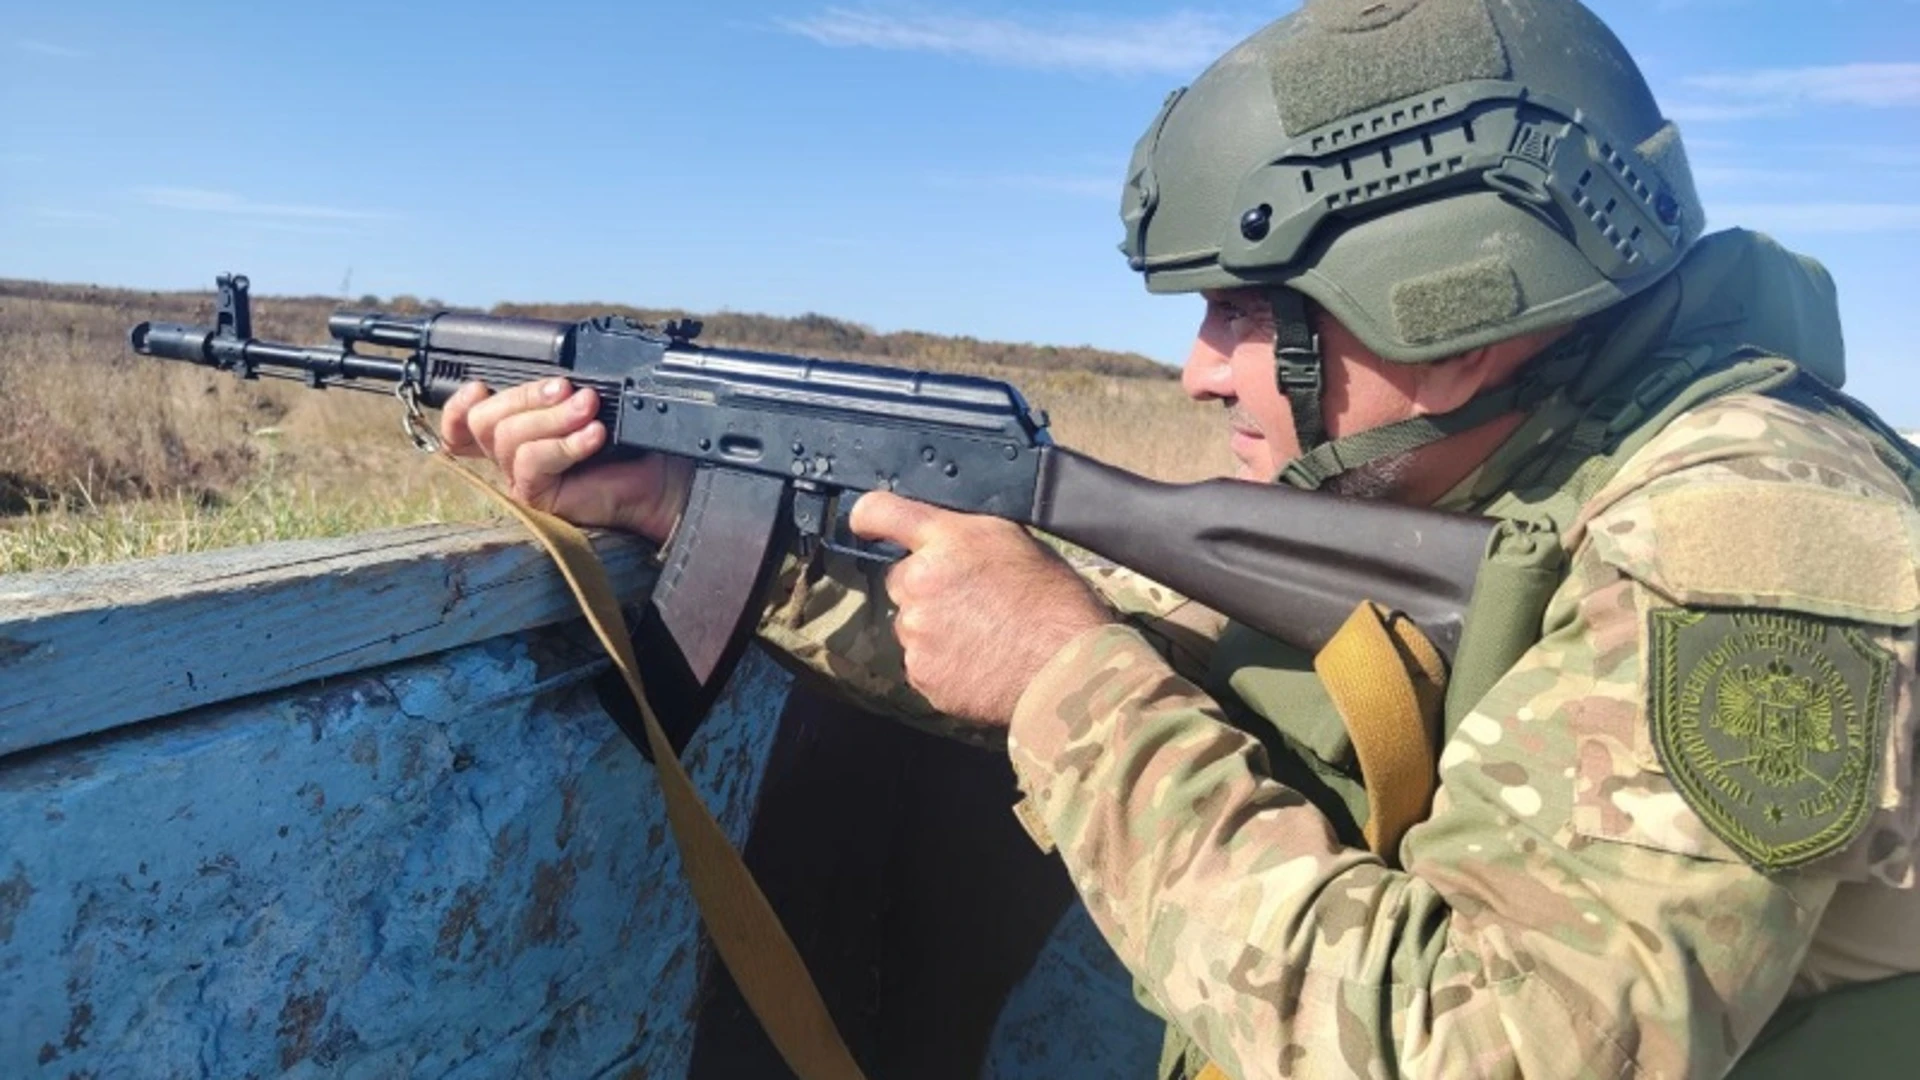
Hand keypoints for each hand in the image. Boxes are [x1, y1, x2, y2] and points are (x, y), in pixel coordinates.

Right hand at [440, 378, 690, 541]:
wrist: (665, 481)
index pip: (464, 422)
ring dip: (551, 417)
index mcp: (517, 427)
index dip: (457, 406)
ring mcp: (522, 477)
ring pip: (507, 438)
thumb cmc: (635, 441)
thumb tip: (554, 374)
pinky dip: (564, 444)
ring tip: (591, 410)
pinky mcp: (538, 496)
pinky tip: (594, 436)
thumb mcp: (593, 402)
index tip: (479, 385)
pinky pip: (532, 463)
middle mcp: (511, 454)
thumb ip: (561, 389)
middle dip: (525, 395)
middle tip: (570, 389)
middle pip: (484, 420)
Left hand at [851, 491, 1113, 726]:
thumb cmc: (1057, 604)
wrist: (1068, 669)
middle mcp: (922, 581)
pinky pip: (922, 664)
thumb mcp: (1018, 543)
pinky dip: (944, 665)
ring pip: (912, 625)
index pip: (882, 512)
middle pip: (902, 580)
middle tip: (973, 604)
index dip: (869, 517)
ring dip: (936, 630)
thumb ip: (968, 537)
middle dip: (927, 590)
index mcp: (948, 540)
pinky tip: (981, 663)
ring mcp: (917, 631)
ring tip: (985, 638)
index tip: (865, 524)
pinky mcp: (922, 673)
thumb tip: (950, 541)